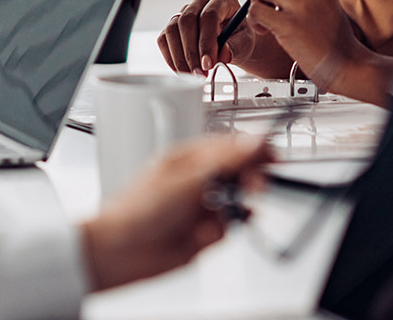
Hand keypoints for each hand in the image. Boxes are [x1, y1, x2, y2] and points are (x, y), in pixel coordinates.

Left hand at [79, 135, 270, 290]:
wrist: (121, 251)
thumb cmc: (139, 209)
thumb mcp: (190, 177)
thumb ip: (227, 160)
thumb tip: (255, 141)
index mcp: (189, 159)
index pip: (230, 146)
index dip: (253, 149)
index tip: (272, 155)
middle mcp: (196, 181)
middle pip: (237, 172)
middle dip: (251, 176)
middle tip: (257, 183)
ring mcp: (200, 208)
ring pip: (236, 200)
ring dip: (241, 202)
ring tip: (239, 205)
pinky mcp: (203, 234)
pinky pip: (228, 227)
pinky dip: (229, 227)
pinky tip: (224, 226)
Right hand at [158, 0, 244, 73]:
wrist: (233, 38)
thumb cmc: (240, 36)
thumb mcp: (245, 41)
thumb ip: (235, 47)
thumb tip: (222, 55)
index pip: (209, 16)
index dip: (207, 41)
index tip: (209, 63)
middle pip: (187, 21)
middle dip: (192, 52)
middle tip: (200, 73)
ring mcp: (184, 10)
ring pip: (172, 30)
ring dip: (180, 57)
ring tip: (192, 74)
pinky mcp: (172, 24)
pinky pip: (164, 39)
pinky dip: (171, 57)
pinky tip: (182, 70)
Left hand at [243, 0, 384, 100]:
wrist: (347, 63)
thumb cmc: (332, 37)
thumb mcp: (324, 1)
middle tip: (263, 1)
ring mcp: (300, 5)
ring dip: (255, 2)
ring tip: (265, 19)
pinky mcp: (289, 25)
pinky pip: (256, 10)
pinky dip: (253, 21)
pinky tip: (264, 31)